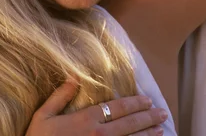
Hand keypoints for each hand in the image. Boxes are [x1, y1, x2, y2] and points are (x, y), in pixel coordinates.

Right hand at [26, 80, 167, 135]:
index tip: (147, 99)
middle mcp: (99, 135)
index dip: (135, 103)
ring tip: (161, 129)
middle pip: (130, 124)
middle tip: (162, 113)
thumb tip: (74, 76)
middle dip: (148, 117)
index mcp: (86, 120)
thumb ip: (60, 96)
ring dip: (148, 135)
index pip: (118, 108)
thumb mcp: (43, 116)